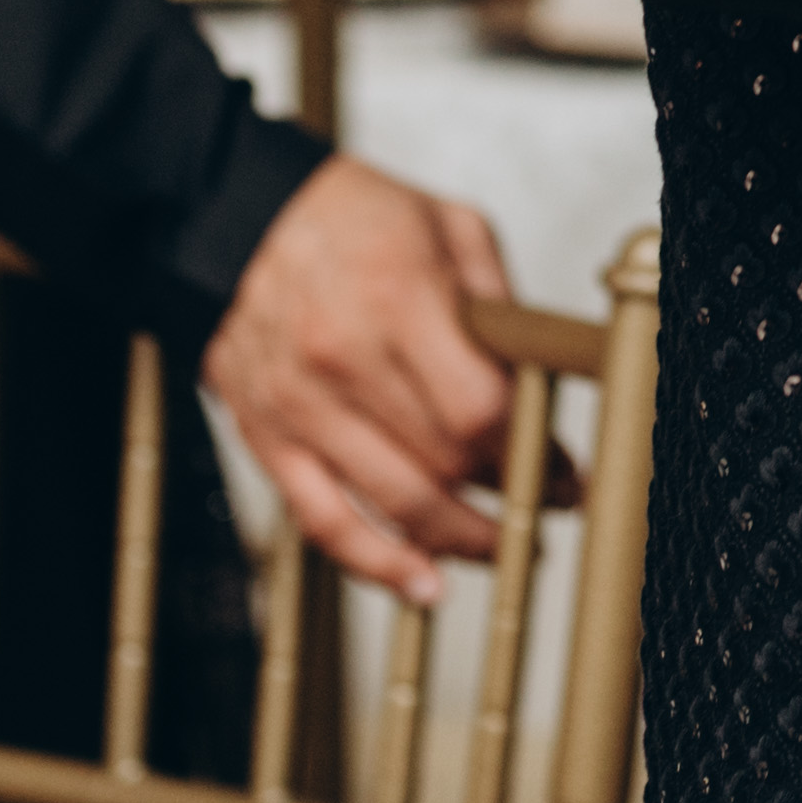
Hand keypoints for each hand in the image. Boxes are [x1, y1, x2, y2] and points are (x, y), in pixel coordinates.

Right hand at [202, 158, 521, 599]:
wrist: (235, 221)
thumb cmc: (353, 219)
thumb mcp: (449, 227)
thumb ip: (499, 302)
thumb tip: (547, 373)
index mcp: (398, 301)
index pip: (478, 408)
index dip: (532, 451)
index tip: (566, 469)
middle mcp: (343, 360)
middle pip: (443, 461)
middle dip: (508, 494)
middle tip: (549, 505)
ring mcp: (299, 406)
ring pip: (392, 501)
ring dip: (458, 539)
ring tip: (505, 548)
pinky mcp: (266, 437)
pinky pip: (322, 519)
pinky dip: (374, 562)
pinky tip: (422, 583)